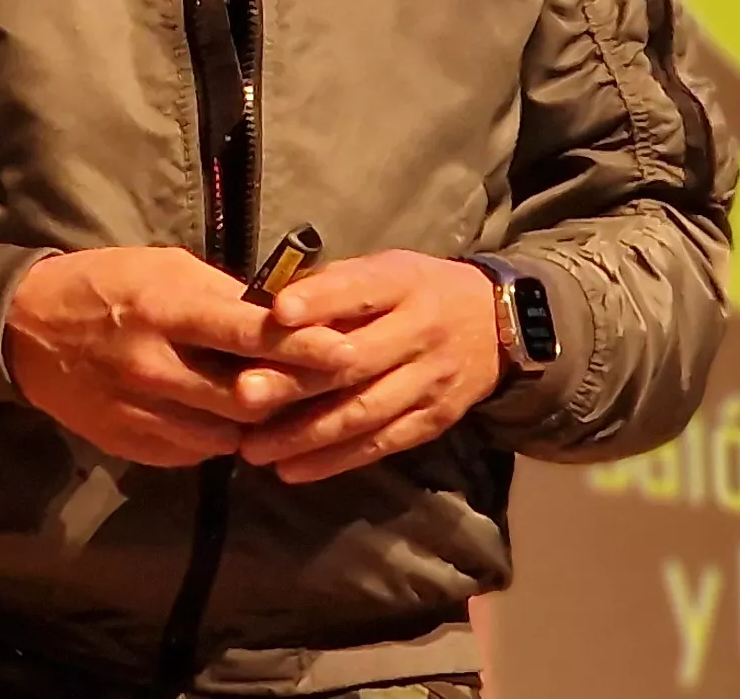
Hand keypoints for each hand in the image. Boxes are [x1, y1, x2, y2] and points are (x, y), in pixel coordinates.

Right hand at [4, 248, 310, 465]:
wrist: (25, 330)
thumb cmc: (106, 284)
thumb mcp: (165, 267)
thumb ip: (223, 297)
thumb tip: (287, 317)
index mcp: (165, 310)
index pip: (247, 335)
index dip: (303, 347)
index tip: (346, 350)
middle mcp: (154, 367)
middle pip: (248, 398)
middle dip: (293, 394)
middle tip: (328, 387)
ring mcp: (141, 412)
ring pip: (228, 435)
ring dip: (259, 422)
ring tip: (283, 406)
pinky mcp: (130, 444)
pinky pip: (195, 452)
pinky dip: (219, 436)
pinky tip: (227, 419)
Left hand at [236, 251, 502, 483]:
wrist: (497, 323)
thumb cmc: (418, 291)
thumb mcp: (385, 269)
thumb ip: (332, 287)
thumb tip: (264, 308)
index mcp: (402, 284)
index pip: (360, 289)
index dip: (319, 301)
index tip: (276, 313)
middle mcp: (420, 332)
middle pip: (355, 360)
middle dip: (296, 381)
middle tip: (242, 395)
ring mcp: (430, 381)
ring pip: (365, 411)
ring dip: (306, 434)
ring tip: (255, 448)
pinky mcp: (434, 420)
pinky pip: (381, 444)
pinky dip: (336, 460)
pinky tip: (293, 470)